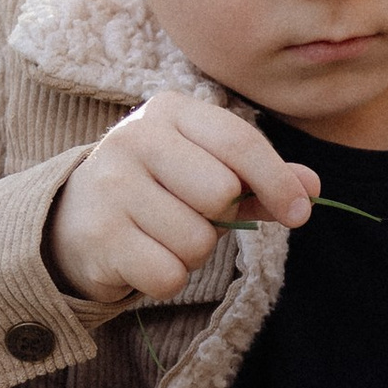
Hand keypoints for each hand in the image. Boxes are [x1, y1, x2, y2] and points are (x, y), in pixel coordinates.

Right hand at [45, 91, 316, 304]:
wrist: (74, 219)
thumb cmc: (159, 191)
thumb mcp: (208, 172)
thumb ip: (261, 178)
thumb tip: (313, 187)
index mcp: (169, 111)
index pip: (239, 142)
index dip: (278, 181)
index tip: (299, 212)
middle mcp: (134, 138)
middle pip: (220, 193)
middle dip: (219, 218)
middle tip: (191, 214)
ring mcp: (111, 185)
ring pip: (196, 241)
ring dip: (192, 251)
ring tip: (162, 234)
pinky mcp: (99, 234)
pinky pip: (168, 274)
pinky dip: (167, 277)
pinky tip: (143, 256)